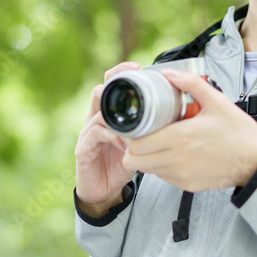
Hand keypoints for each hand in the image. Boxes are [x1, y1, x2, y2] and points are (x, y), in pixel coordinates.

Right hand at [74, 61, 140, 216]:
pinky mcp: (83, 149)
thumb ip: (147, 129)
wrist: (103, 191)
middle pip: (99, 92)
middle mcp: (95, 120)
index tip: (136, 65)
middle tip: (130, 79)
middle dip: (113, 82)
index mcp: (108, 115)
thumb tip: (173, 115)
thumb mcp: (138, 144)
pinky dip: (109, 137)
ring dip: (116, 116)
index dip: (120, 72)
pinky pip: (94, 136)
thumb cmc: (120, 165)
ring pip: (97, 113)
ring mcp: (87, 133)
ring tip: (132, 120)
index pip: (110, 86)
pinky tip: (122, 142)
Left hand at [122, 69, 256, 192]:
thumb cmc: (239, 133)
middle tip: (139, 133)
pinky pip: (162, 177)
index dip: (129, 135)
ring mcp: (181, 175)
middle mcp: (177, 159)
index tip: (132, 125)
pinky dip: (160, 166)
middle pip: (135, 159)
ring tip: (154, 142)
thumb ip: (191, 84)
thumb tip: (169, 73)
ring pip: (146, 169)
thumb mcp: (217, 101)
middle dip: (132, 146)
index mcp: (181, 137)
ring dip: (145, 156)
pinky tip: (170, 153)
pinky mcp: (187, 185)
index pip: (137, 143)